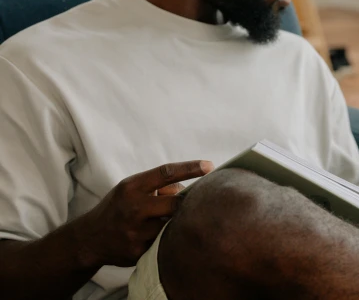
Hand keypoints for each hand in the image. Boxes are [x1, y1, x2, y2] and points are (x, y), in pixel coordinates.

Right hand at [75, 161, 212, 267]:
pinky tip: (158, 234)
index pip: (166, 173)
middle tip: (193, 201)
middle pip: (175, 202)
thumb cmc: (119, 207)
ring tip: (165, 219)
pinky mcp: (139, 251)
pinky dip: (168, 236)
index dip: (190, 168)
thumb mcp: (132, 188)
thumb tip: (189, 189)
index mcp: (131, 187)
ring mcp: (136, 232)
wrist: (89, 238)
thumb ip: (158, 185)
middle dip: (186, 202)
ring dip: (175, 221)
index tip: (210, 166)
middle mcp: (133, 208)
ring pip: (172, 223)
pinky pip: (165, 241)